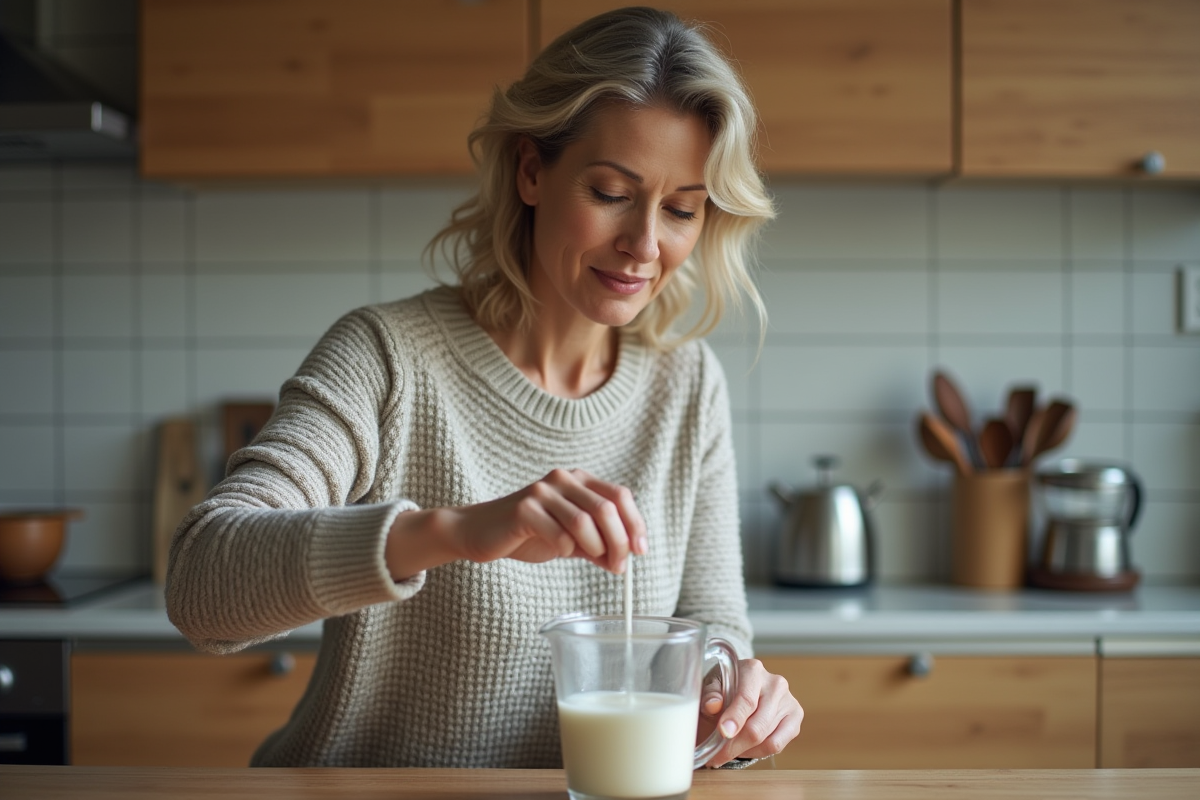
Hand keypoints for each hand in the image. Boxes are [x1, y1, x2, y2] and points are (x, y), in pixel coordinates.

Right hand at [386, 468, 646, 578]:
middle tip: (619, 567)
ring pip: (585, 521)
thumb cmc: (526, 534)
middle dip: (619, 542)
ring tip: (593, 561)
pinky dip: (565, 549)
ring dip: (596, 547)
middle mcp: (562, 479)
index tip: (640, 551)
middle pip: (606, 509)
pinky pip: (558, 534)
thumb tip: (624, 562)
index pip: (620, 496)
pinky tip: (558, 552)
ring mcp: (542, 491)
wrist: (478, 533)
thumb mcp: (569, 539)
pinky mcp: (523, 509)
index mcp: (578, 480)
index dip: (635, 524)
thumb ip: (596, 546)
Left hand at [700, 658, 802, 766]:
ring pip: (767, 739)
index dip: (734, 719)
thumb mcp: (711, 687)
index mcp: (753, 670)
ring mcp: (788, 700)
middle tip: (716, 756)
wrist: (740, 687)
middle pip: (757, 725)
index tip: (723, 733)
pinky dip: (759, 751)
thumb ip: (710, 696)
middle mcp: (775, 683)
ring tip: (728, 750)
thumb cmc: (725, 688)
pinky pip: (777, 745)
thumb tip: (712, 705)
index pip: (746, 699)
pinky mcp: (795, 717)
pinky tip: (745, 747)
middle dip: (734, 746)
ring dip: (744, 750)